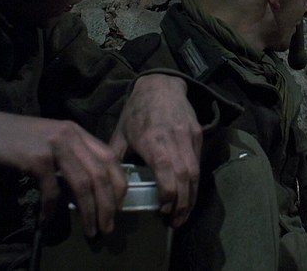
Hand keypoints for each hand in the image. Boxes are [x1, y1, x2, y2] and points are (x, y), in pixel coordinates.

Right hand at [0, 106, 126, 236]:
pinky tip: (46, 221)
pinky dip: (51, 209)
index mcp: (77, 131)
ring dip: (89, 211)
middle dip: (108, 204)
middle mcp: (71, 135)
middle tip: (108, 226)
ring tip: (91, 230)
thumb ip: (70, 156)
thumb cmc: (12, 138)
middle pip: (101, 173)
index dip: (118, 183)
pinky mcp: (36, 159)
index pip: (110, 157)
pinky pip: (52, 191)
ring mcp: (54, 146)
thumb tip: (87, 188)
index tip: (118, 205)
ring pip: (83, 183)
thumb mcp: (49, 141)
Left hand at [110, 73, 201, 227]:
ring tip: (183, 214)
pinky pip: (198, 163)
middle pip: (186, 177)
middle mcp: (174, 139)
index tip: (162, 211)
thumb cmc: (137, 110)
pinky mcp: (198, 135)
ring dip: (192, 197)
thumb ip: (116, 158)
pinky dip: (194, 183)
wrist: (161, 85)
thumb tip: (108, 185)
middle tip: (175, 222)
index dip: (169, 195)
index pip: (167, 172)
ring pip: (196, 173)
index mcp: (152, 140)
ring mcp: (189, 137)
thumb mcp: (121, 132)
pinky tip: (188, 195)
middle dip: (183, 204)